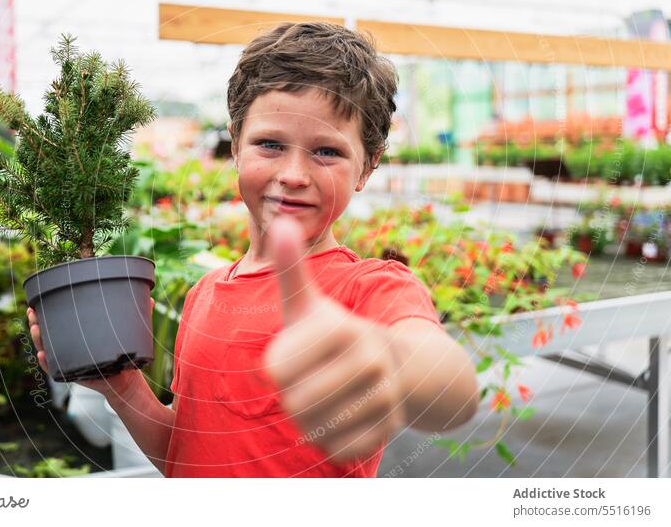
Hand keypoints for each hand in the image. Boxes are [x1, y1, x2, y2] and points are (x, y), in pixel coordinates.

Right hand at [27, 298, 154, 400]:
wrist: (129, 382)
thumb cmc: (126, 357)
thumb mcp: (128, 333)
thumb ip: (137, 316)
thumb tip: (151, 298)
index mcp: (78, 338)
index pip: (58, 323)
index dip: (46, 313)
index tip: (38, 301)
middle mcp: (70, 349)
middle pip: (47, 335)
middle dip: (37, 323)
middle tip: (32, 312)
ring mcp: (70, 362)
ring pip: (48, 350)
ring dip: (39, 340)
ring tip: (35, 329)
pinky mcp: (74, 375)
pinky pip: (56, 370)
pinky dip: (48, 364)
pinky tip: (43, 356)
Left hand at [263, 215, 405, 460]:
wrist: (396, 364)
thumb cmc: (336, 334)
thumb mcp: (311, 303)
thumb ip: (291, 268)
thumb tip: (280, 222)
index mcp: (342, 327)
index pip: (277, 367)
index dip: (275, 368)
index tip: (286, 359)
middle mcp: (370, 359)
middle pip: (295, 401)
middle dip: (290, 396)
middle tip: (302, 384)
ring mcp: (384, 396)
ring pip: (315, 428)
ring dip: (306, 419)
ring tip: (317, 400)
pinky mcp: (388, 429)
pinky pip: (338, 448)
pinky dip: (327, 440)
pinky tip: (334, 420)